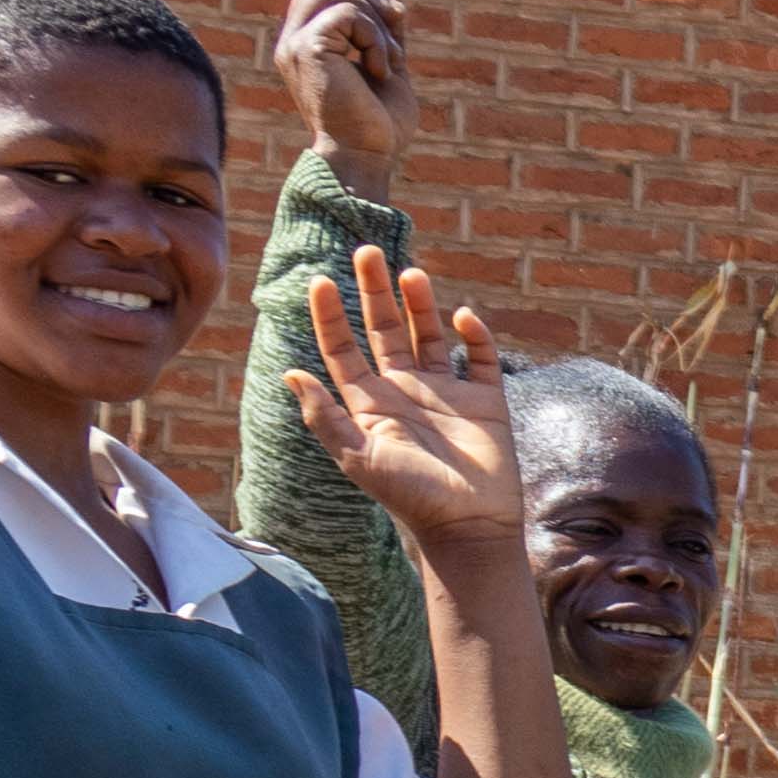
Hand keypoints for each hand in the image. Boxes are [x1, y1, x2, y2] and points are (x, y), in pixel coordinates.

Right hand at [273, 0, 407, 176]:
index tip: (393, 16)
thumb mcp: (386, 65)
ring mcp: (295, 46)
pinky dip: (375, 38)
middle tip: (394, 21)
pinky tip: (381, 70)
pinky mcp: (308, 51)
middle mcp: (293, 42)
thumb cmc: (378, 124)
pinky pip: (347, 16)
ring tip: (389, 57)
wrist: (368, 157)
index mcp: (307, 45)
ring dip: (373, 17)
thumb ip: (384, 31)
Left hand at [277, 245, 524, 551]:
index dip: (330, 315)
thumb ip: (325, 417)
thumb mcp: (358, 458)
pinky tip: (463, 317)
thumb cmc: (411, 497)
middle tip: (367, 251)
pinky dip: (475, 335)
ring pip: (429, 335)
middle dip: (374, 290)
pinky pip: (480, 357)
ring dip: (420, 303)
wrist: (469, 525)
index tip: (321, 280)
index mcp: (370, 402)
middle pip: (385, 329)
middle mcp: (405, 390)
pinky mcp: (486, 400)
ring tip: (412, 273)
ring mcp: (446, 392)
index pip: (344, 348)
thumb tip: (291, 372)